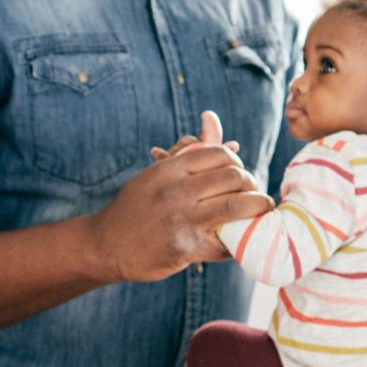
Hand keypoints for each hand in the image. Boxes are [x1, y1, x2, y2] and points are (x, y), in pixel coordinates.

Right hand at [93, 115, 269, 282]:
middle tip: (253, 193)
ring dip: (257, 208)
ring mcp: (181, 220)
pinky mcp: (185, 248)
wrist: (106, 244)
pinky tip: (239, 238)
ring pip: (238, 207)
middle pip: (234, 178)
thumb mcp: (157, 172)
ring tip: (261, 211)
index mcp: (169, 168)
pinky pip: (226, 243)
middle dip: (251, 184)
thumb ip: (188, 148)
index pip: (219, 154)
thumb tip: (212, 118)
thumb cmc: (136, 205)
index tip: (237, 175)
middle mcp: (175, 191)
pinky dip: (239, 240)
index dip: (236, 163)